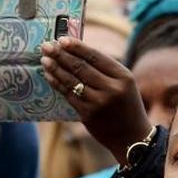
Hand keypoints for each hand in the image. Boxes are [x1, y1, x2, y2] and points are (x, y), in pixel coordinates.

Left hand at [40, 37, 152, 165]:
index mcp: (123, 77)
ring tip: (45, 59)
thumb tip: (77, 53)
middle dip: (61, 55)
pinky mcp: (88, 115)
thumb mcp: (125, 84)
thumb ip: (106, 70)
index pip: (96, 57)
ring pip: (72, 81)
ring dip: (56, 68)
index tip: (62, 39)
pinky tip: (49, 76)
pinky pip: (69, 96)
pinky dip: (57, 84)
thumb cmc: (126, 106)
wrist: (132, 138)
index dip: (77, 47)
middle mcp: (111, 89)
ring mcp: (98, 103)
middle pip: (81, 67)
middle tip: (47, 46)